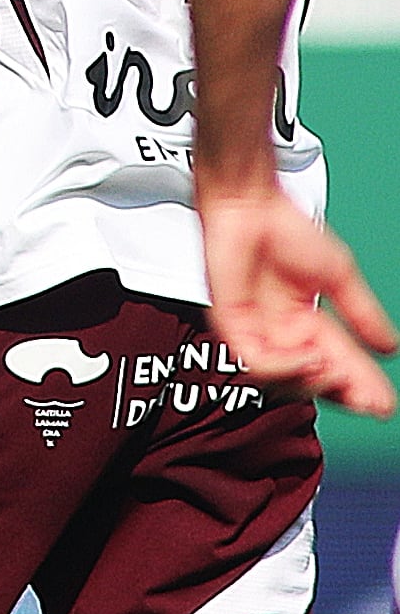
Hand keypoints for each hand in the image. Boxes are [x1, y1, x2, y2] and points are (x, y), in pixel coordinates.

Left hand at [202, 180, 398, 417]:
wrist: (252, 208)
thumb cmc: (288, 232)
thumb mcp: (339, 277)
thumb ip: (361, 314)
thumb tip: (390, 349)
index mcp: (305, 324)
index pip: (337, 363)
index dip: (361, 385)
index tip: (385, 405)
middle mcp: (280, 334)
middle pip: (313, 379)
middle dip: (344, 393)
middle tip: (370, 403)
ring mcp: (255, 331)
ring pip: (284, 379)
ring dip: (316, 381)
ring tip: (336, 371)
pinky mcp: (230, 326)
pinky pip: (257, 362)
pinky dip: (286, 366)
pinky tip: (308, 358)